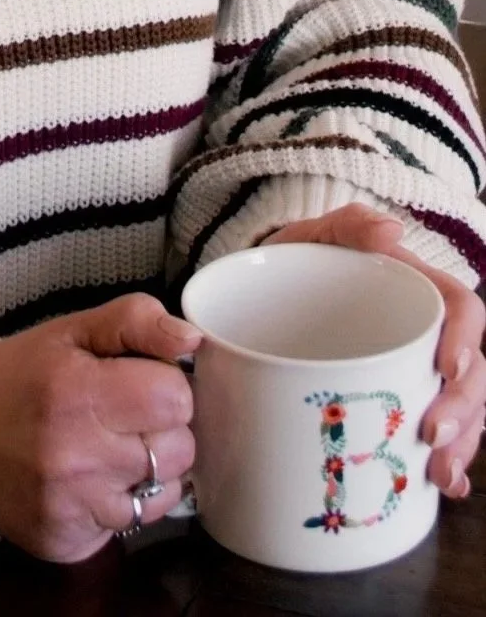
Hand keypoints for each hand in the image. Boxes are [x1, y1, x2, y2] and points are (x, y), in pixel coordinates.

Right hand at [0, 293, 202, 562]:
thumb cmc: (22, 377)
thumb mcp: (71, 330)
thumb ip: (134, 321)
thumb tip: (191, 339)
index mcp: (76, 391)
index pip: (175, 396)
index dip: (165, 384)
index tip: (140, 381)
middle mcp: (77, 454)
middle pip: (179, 447)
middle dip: (164, 428)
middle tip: (127, 416)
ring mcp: (75, 505)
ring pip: (166, 491)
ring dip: (151, 469)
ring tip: (113, 448)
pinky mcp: (72, 542)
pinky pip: (136, 524)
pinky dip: (127, 501)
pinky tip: (97, 480)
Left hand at [261, 203, 485, 498]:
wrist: (248, 302)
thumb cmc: (287, 265)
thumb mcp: (308, 237)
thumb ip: (346, 224)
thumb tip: (392, 229)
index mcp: (413, 289)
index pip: (462, 309)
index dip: (466, 338)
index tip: (446, 368)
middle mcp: (421, 334)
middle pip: (471, 370)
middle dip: (464, 407)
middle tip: (431, 435)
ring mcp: (410, 373)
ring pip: (462, 409)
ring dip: (462, 443)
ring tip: (438, 472)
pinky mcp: (392, 406)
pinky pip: (432, 438)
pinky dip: (443, 465)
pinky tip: (442, 487)